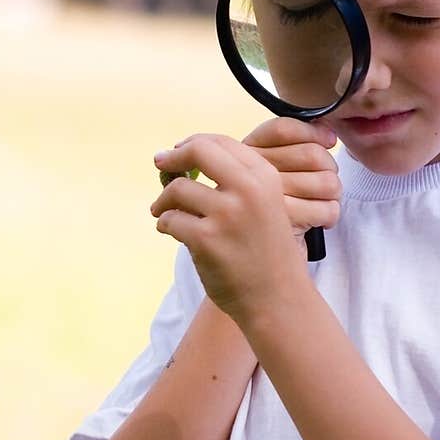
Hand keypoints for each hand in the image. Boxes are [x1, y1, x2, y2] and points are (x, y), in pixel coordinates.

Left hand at [150, 133, 313, 325]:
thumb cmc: (266, 251)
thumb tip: (180, 155)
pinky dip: (165, 225)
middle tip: (161, 165)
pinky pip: (170, 220)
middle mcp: (248, 190)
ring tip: (164, 213)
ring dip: (164, 201)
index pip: (220, 141)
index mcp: (265, 177)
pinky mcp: (206, 239)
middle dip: (173, 157)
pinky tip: (172, 232)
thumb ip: (235, 180)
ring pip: (177, 188)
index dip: (193, 144)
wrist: (278, 298)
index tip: (179, 153)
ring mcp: (227, 214)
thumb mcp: (266, 204)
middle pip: (198, 150)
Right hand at [241, 116, 341, 244]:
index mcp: (248, 153)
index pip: (284, 129)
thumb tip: (328, 133)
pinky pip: (328, 209)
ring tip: (321, 201)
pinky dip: (331, 214)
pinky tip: (318, 220)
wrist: (252, 258)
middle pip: (312, 154)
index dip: (313, 132)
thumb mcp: (272, 170)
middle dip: (329, 168)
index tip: (329, 140)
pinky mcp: (285, 222)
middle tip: (323, 183)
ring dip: (333, 194)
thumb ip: (295, 144)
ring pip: (327, 181)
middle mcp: (252, 172)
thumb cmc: (269, 210)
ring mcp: (268, 197)